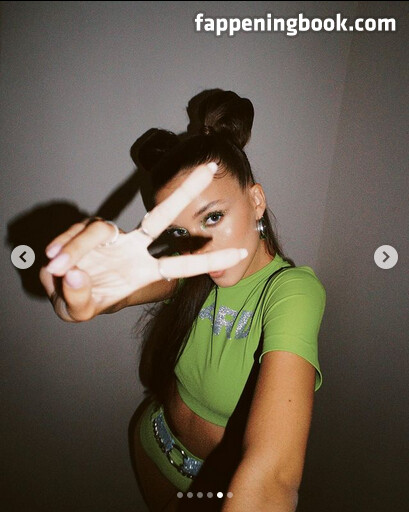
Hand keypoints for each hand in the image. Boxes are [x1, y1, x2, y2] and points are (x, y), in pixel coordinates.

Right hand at [40, 163, 246, 320]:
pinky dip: (64, 246)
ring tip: (57, 270)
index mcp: (142, 271)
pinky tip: (52, 260)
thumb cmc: (81, 302)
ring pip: (98, 230)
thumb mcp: (78, 311)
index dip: (209, 259)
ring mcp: (110, 237)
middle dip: (185, 191)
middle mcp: (131, 248)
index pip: (179, 263)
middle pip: (160, 215)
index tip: (241, 251)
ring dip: (76, 250)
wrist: (59, 290)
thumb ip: (77, 299)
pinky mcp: (87, 229)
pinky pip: (76, 232)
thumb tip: (74, 273)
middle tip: (211, 167)